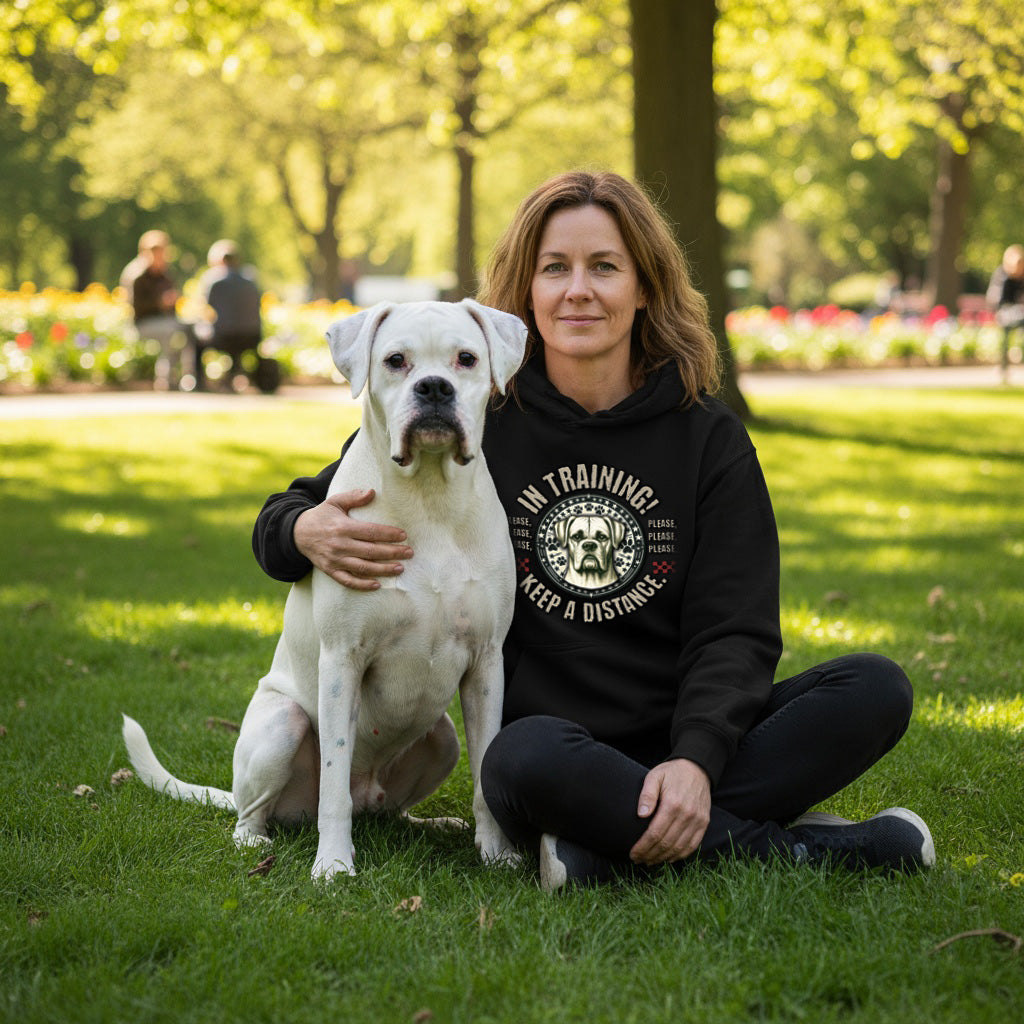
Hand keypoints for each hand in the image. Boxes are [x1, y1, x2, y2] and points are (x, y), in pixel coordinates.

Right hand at [293, 488, 411, 590]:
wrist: (297, 533)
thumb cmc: (321, 516)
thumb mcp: (335, 501)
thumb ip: (353, 497)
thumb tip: (372, 492)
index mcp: (342, 527)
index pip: (370, 532)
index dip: (388, 534)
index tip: (403, 536)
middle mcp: (339, 545)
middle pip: (371, 551)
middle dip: (392, 553)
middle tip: (409, 553)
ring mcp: (335, 560)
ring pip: (363, 568)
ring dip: (383, 570)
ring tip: (400, 568)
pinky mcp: (330, 571)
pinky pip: (348, 581)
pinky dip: (362, 585)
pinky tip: (377, 585)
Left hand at [629, 758, 710, 865]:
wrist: (697, 768)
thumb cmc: (672, 773)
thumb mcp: (655, 776)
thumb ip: (647, 795)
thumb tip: (641, 815)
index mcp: (673, 804)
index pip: (655, 833)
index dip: (643, 847)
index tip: (633, 853)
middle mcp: (687, 815)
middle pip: (666, 844)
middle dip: (650, 855)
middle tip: (638, 859)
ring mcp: (698, 820)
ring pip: (679, 848)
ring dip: (663, 858)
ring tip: (649, 861)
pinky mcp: (704, 823)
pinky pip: (692, 846)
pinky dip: (679, 855)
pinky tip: (668, 858)